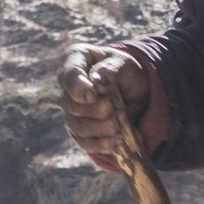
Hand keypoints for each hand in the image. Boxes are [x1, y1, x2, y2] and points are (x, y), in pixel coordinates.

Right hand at [58, 45, 150, 173]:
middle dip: (95, 110)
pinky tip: (116, 140)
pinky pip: (84, 142)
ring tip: (119, 123)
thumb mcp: (125, 63)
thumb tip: (96, 80)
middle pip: (70, 105)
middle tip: (115, 107)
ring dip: (100, 128)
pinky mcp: (80, 130)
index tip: (92, 94)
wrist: (135, 90)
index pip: (68, 75)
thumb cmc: (126, 71)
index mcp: (76, 60)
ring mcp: (72, 110)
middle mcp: (69, 86)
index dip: (77, 87)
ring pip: (76, 126)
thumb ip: (111, 69)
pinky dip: (101, 143)